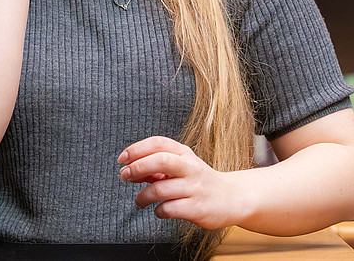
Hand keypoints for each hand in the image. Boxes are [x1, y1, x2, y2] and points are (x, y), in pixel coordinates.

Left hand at [118, 136, 248, 230]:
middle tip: (125, 176)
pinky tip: (159, 209)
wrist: (231, 198)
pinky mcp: (196, 207)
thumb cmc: (200, 181)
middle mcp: (191, 167)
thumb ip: (158, 166)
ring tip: (140, 200)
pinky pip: (168, 209)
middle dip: (137, 167)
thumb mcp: (182, 166)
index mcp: (185, 153)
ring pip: (160, 189)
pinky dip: (158, 210)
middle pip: (160, 160)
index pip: (159, 143)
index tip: (122, 159)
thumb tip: (131, 170)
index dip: (137, 149)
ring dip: (143, 196)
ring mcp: (195, 187)